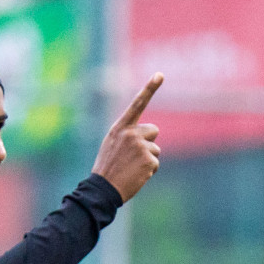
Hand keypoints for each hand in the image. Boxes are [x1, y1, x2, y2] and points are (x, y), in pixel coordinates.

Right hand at [91, 73, 162, 202]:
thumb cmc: (107, 168)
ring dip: (148, 159)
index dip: (150, 88)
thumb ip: (128, 135)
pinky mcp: (149, 160)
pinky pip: (156, 163)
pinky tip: (136, 175)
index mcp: (120, 127)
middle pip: (154, 131)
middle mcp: (131, 133)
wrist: (102, 189)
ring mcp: (140, 146)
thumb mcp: (112, 145)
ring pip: (156, 149)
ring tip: (131, 168)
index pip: (137, 104)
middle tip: (132, 157)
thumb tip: (151, 132)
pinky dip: (149, 171)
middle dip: (148, 142)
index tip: (160, 74)